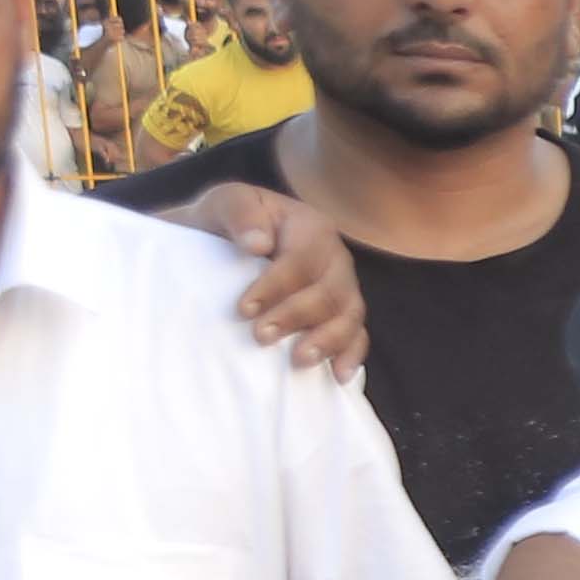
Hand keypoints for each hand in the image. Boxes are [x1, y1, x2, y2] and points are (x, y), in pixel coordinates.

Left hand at [173, 177, 364, 374]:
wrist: (222, 246)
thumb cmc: (224, 226)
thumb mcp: (220, 204)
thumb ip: (238, 212)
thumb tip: (259, 244)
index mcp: (310, 226)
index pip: (303, 258)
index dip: (277, 285)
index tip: (244, 309)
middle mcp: (335, 258)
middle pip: (330, 290)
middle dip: (298, 316)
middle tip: (261, 336)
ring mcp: (343, 289)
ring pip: (350, 315)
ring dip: (327, 340)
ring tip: (299, 360)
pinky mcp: (342, 316)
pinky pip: (358, 336)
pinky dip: (352, 355)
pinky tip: (338, 375)